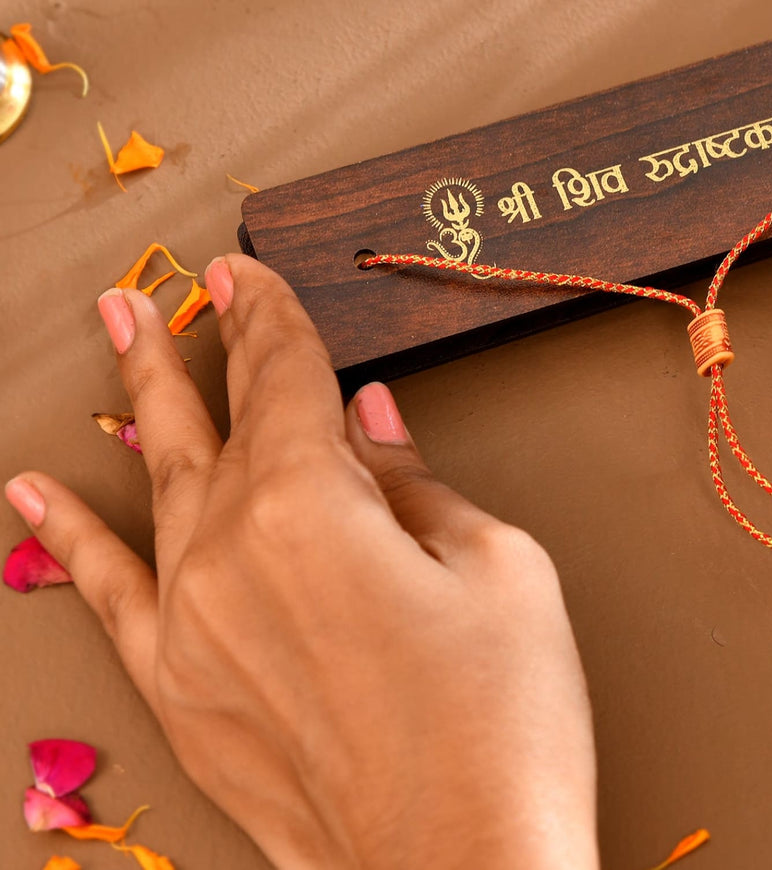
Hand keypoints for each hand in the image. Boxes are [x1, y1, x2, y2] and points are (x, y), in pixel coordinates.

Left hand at [5, 256, 598, 869]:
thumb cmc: (503, 719)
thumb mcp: (496, 564)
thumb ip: (414, 480)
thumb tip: (371, 421)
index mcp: (312, 503)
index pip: (285, 377)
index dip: (271, 316)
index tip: (251, 273)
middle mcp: (229, 553)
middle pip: (214, 418)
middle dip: (197, 342)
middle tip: (178, 289)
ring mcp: (188, 625)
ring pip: (156, 482)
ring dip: (139, 403)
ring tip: (115, 333)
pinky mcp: (177, 689)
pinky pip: (106, 590)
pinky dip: (69, 535)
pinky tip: (35, 494)